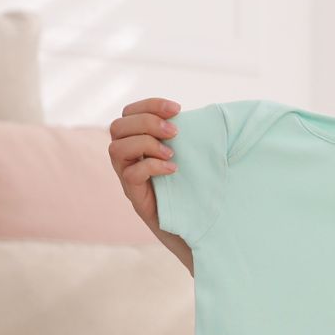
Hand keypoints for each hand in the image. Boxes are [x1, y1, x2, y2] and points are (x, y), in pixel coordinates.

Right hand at [109, 97, 187, 271]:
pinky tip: (173, 170)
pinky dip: (151, 166)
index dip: (150, 105)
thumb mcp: (196, 156)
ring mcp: (128, 178)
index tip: (178, 109)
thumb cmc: (198, 189)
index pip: (129, 112)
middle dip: (147, 122)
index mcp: (139, 142)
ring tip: (172, 153)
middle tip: (175, 132)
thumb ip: (193, 135)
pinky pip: (129, 175)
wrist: (198, 229)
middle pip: (117, 126)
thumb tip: (217, 113)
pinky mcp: (135, 197)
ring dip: (145, 143)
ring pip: (116, 149)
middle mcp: (128, 159)